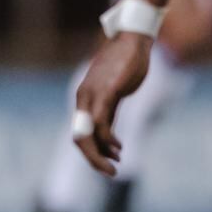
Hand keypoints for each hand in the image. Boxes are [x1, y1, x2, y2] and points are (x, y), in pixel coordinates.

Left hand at [71, 31, 153, 173]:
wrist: (132, 39)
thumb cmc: (125, 64)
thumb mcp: (114, 92)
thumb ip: (109, 112)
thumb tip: (108, 136)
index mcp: (84, 99)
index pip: (79, 133)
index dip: (90, 152)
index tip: (107, 161)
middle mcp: (84, 98)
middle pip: (79, 138)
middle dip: (92, 159)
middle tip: (109, 172)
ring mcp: (93, 95)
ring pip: (88, 135)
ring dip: (99, 155)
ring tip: (114, 165)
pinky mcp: (107, 91)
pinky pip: (101, 123)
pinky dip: (107, 140)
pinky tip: (117, 147)